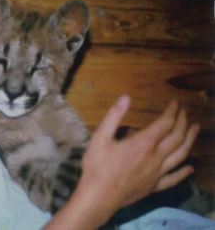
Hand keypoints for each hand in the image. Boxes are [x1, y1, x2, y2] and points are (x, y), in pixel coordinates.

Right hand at [77, 95, 199, 218]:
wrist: (99, 196)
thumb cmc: (98, 166)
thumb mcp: (100, 137)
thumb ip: (113, 116)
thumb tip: (125, 98)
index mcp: (144, 143)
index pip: (165, 123)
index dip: (173, 111)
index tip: (176, 103)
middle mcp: (156, 157)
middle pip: (177, 137)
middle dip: (182, 122)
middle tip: (185, 112)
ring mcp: (158, 173)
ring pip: (181, 155)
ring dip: (190, 141)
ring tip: (195, 129)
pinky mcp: (155, 186)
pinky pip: (174, 178)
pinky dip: (184, 172)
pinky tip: (190, 168)